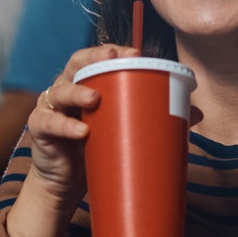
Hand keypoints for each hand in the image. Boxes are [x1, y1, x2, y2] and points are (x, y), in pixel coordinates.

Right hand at [5, 44, 148, 236]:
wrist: (67, 185)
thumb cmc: (97, 149)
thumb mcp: (125, 131)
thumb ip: (155, 118)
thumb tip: (196, 112)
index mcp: (87, 83)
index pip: (96, 57)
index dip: (112, 50)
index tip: (135, 52)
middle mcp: (66, 90)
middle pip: (75, 63)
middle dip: (94, 58)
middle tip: (114, 60)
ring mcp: (51, 109)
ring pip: (60, 91)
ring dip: (77, 92)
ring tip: (95, 98)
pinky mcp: (40, 131)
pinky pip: (49, 124)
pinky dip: (64, 127)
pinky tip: (81, 132)